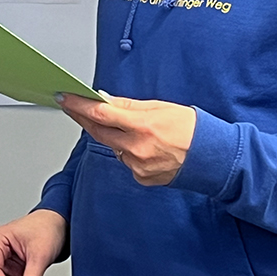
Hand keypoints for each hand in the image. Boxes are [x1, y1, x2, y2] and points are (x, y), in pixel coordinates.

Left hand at [57, 92, 196, 185]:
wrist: (212, 157)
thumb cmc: (190, 128)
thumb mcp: (160, 107)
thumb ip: (128, 106)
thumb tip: (104, 100)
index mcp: (142, 126)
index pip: (100, 114)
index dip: (79, 106)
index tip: (64, 97)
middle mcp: (137, 149)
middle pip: (98, 132)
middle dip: (82, 117)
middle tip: (71, 105)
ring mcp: (138, 166)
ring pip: (112, 147)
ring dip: (110, 134)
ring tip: (121, 124)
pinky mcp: (142, 178)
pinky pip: (125, 161)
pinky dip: (126, 150)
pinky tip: (141, 144)